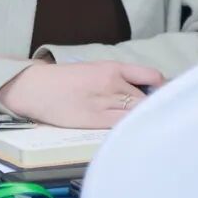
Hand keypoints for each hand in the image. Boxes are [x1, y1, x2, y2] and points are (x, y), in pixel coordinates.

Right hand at [0, 61, 164, 128]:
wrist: (35, 88)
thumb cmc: (64, 79)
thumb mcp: (93, 69)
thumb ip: (118, 77)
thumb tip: (143, 90)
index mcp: (111, 67)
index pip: (151, 75)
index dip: (161, 87)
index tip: (161, 95)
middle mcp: (111, 82)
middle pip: (147, 98)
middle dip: (151, 106)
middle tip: (150, 113)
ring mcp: (105, 102)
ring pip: (138, 112)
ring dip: (142, 117)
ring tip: (139, 122)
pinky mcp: (96, 120)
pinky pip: (123, 125)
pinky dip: (130, 127)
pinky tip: (128, 129)